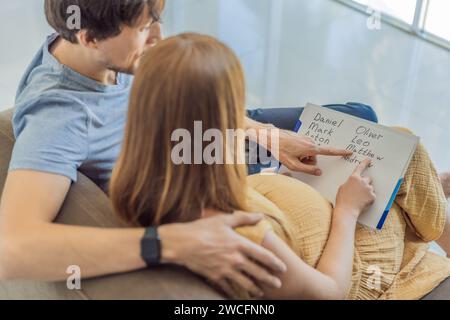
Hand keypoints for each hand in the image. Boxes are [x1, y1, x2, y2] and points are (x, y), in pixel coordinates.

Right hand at [158, 212, 286, 297]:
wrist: (181, 243)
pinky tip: (237, 296)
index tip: (283, 268)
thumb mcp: (224, 219)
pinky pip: (228, 288)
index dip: (275, 263)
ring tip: (261, 292)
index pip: (264, 256)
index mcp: (240, 244)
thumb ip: (244, 218)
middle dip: (270, 280)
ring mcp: (226, 270)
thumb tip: (261, 216)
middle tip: (278, 285)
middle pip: (258, 273)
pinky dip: (234, 293)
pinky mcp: (215, 277)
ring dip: (255, 289)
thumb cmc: (203, 228)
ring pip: (245, 283)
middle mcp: (235, 259)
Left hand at [277, 129, 352, 174]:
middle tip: (295, 161)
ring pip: (308, 154)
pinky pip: (304, 148)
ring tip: (291, 155)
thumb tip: (319, 172)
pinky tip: (290, 151)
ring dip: (301, 157)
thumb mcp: (293, 165)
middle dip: (307, 162)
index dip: (340, 152)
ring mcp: (305, 139)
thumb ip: (308, 170)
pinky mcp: (301, 137)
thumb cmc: (281, 150)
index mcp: (310, 148)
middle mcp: (310, 142)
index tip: (349, 151)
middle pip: (315, 157)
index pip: (329, 151)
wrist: (272, 137)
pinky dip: (298, 152)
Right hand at [335, 159, 375, 218]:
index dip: (365, 163)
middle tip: (360, 189)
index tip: (369, 160)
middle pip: (368, 178)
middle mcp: (363, 181)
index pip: (360, 167)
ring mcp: (369, 189)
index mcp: (354, 178)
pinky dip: (369, 198)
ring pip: (370, 187)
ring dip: (367, 191)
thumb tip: (354, 183)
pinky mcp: (372, 196)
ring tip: (360, 198)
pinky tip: (362, 202)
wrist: (347, 210)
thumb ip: (350, 182)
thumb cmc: (342, 199)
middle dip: (365, 182)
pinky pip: (372, 195)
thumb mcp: (342, 187)